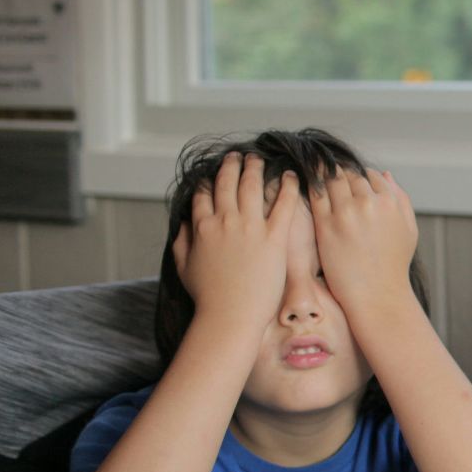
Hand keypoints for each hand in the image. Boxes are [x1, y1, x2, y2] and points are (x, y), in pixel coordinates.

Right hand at [172, 153, 297, 325]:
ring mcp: (250, 228)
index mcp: (202, 227)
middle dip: (233, 166)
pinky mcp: (274, 238)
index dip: (209, 181)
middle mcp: (225, 221)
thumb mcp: (184, 267)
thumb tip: (181, 223)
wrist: (230, 315)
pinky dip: (287, 187)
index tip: (214, 174)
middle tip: (239, 156)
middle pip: (228, 183)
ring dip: (256, 169)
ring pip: (253, 187)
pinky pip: (283, 205)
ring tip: (260, 160)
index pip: (203, 195)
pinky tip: (291, 176)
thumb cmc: (208, 296)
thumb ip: (181, 242)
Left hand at [311, 168, 418, 313]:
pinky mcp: (326, 225)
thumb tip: (384, 173)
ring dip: (323, 177)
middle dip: (340, 174)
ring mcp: (346, 213)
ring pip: (330, 179)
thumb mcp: (409, 228)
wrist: (378, 294)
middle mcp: (368, 203)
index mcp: (390, 202)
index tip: (351, 183)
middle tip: (330, 178)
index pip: (370, 175)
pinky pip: (315, 195)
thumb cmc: (394, 264)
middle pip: (349, 174)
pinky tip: (308, 190)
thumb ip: (401, 198)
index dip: (360, 177)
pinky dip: (311, 188)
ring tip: (317, 180)